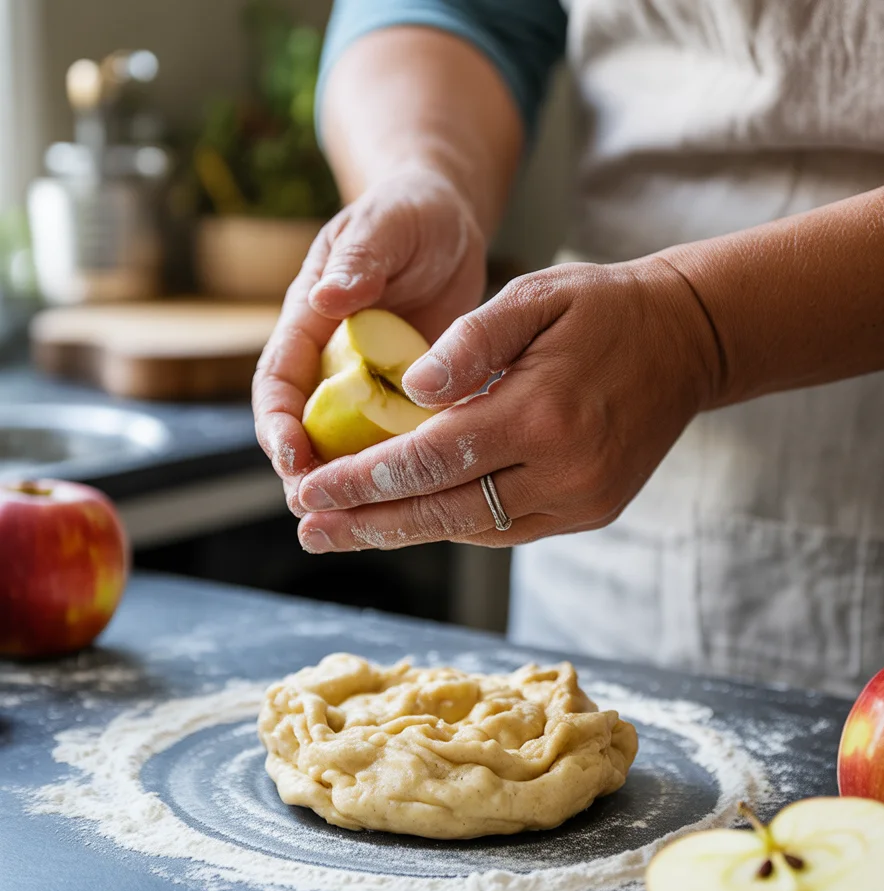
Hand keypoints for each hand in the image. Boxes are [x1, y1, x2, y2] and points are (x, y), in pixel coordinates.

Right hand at [252, 167, 486, 488]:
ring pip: (345, 444)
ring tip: (357, 522)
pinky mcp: (401, 394)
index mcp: (310, 320)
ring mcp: (365, 380)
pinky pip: (391, 439)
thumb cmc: (409, 213)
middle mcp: (330, 358)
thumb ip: (358, 260)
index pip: (277, 381)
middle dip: (303, 472)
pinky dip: (394, 469)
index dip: (277, 424)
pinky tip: (412, 500)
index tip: (290, 459)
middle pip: (301, 428)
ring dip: (346, 483)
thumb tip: (324, 297)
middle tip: (319, 509)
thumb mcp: (386, 225)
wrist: (445, 222)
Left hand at [291, 260, 719, 551]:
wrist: (689, 341)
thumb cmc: (603, 308)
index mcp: (540, 415)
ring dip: (405, 532)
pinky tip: (411, 519)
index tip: (308, 490)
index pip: (429, 460)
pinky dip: (454, 523)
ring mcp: (580, 500)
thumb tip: (410, 389)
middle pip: (442, 511)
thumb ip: (470, 342)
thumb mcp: (534, 297)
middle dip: (367, 523)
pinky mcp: (590, 512)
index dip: (362, 480)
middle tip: (309, 530)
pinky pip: (506, 529)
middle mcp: (560, 472)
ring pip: (471, 528)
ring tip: (344, 533)